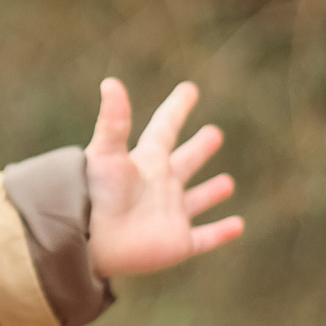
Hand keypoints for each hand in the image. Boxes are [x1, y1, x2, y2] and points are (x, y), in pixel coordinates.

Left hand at [85, 78, 242, 279]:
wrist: (87, 241)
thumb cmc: (93, 195)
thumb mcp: (105, 153)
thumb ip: (113, 121)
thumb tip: (110, 82)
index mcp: (145, 162)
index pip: (165, 128)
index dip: (177, 108)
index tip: (189, 89)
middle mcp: (159, 186)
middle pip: (184, 162)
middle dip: (199, 149)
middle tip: (214, 134)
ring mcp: (169, 215)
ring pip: (196, 200)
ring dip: (211, 192)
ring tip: (227, 182)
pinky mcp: (177, 243)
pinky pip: (205, 238)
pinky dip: (221, 232)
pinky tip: (238, 226)